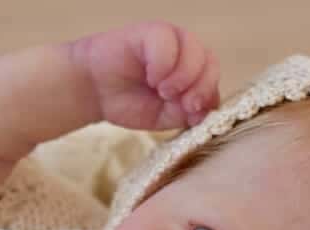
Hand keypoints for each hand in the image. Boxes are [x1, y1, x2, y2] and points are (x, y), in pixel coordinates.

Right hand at [68, 21, 219, 129]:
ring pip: (196, 50)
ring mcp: (170, 40)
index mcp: (193, 74)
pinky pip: (169, 42)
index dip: (208, 98)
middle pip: (211, 63)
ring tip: (162, 92)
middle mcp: (186, 53)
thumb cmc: (129, 101)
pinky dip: (163, 65)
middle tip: (181, 104)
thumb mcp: (164, 116)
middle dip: (200, 88)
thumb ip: (186, 114)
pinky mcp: (151, 31)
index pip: (214, 81)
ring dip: (183, 77)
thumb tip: (207, 111)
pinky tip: (151, 78)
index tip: (192, 114)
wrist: (94, 92)